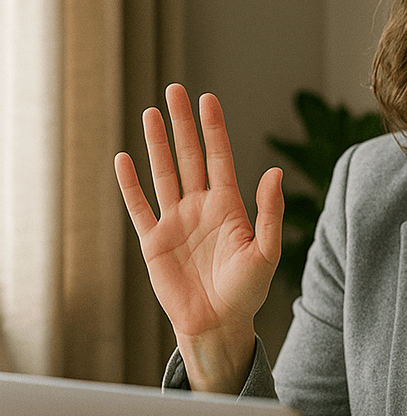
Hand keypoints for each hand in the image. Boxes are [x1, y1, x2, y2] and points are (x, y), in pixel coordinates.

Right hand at [114, 84, 283, 392]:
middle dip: (182, 124)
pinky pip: (138, 207)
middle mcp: (200, 208)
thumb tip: (273, 172)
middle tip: (175, 90)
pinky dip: (129, 184)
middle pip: (189, 157)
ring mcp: (175, 222)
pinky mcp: (153, 242)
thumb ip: (270, 213)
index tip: (208, 98)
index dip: (213, 129)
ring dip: (157, 144)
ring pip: (163, 174)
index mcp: (229, 208)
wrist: (218, 325)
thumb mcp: (267, 252)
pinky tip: (124, 158)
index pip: (219, 158)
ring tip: (151, 113)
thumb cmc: (248, 293)